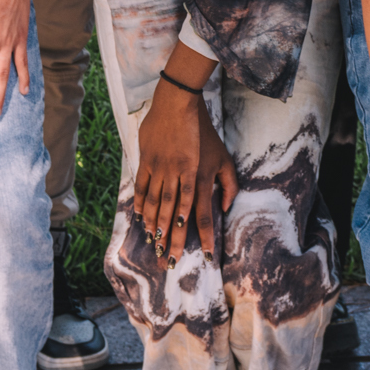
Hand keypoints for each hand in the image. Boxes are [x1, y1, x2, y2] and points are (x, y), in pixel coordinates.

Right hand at [133, 81, 237, 260]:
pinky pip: (142, 188)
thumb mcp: (224, 159)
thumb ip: (229, 185)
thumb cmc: (204, 134)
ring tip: (154, 244)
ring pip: (157, 206)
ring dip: (155, 227)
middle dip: (173, 242)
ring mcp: (162, 170)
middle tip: (169, 262)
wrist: (178, 106)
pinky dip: (141, 205)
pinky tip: (140, 219)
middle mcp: (180, 178)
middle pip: (175, 217)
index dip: (205, 237)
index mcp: (200, 179)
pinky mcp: (148, 162)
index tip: (206, 257)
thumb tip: (225, 208)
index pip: (204, 216)